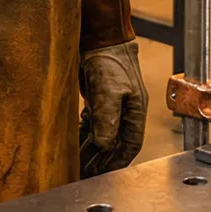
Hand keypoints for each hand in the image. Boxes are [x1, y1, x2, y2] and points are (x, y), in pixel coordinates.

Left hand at [79, 39, 147, 176]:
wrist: (100, 37)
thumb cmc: (110, 60)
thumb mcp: (110, 91)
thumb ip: (107, 119)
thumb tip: (103, 145)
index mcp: (136, 111)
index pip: (130, 145)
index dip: (117, 161)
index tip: (102, 174)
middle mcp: (126, 111)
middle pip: (115, 143)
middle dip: (101, 160)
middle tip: (85, 173)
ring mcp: (112, 105)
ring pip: (103, 135)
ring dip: (91, 150)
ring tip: (77, 163)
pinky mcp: (98, 99)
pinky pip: (93, 124)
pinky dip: (85, 135)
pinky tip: (74, 142)